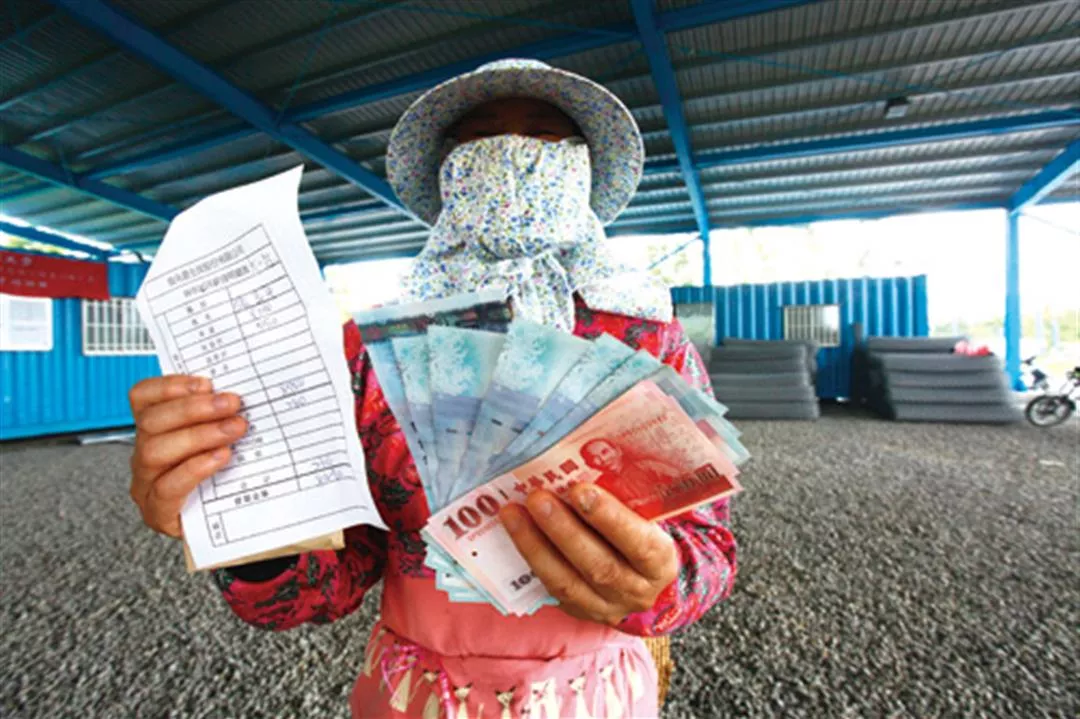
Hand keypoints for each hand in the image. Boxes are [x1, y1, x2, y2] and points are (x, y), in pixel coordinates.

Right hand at [128, 375, 247, 537]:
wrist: (230, 522)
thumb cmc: (223, 475)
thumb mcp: (220, 437)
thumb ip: (220, 414)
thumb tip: (240, 392)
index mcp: (153, 429)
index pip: (143, 398)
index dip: (169, 386)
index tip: (206, 383)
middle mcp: (143, 454)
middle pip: (151, 423)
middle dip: (194, 409)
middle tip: (231, 404)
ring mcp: (146, 484)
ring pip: (154, 452)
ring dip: (198, 435)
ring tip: (233, 430)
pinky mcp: (157, 513)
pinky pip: (167, 487)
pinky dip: (195, 468)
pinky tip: (220, 458)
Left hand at [499, 484, 677, 626]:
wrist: (642, 577)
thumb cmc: (639, 531)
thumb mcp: (644, 517)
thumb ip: (624, 500)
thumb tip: (582, 464)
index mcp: (661, 562)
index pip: (640, 543)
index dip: (610, 518)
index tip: (581, 490)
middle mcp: (637, 591)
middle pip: (599, 566)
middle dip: (563, 530)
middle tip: (537, 498)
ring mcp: (606, 607)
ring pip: (567, 583)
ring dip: (535, 545)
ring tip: (513, 513)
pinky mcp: (579, 612)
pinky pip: (550, 590)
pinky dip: (530, 559)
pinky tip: (515, 532)